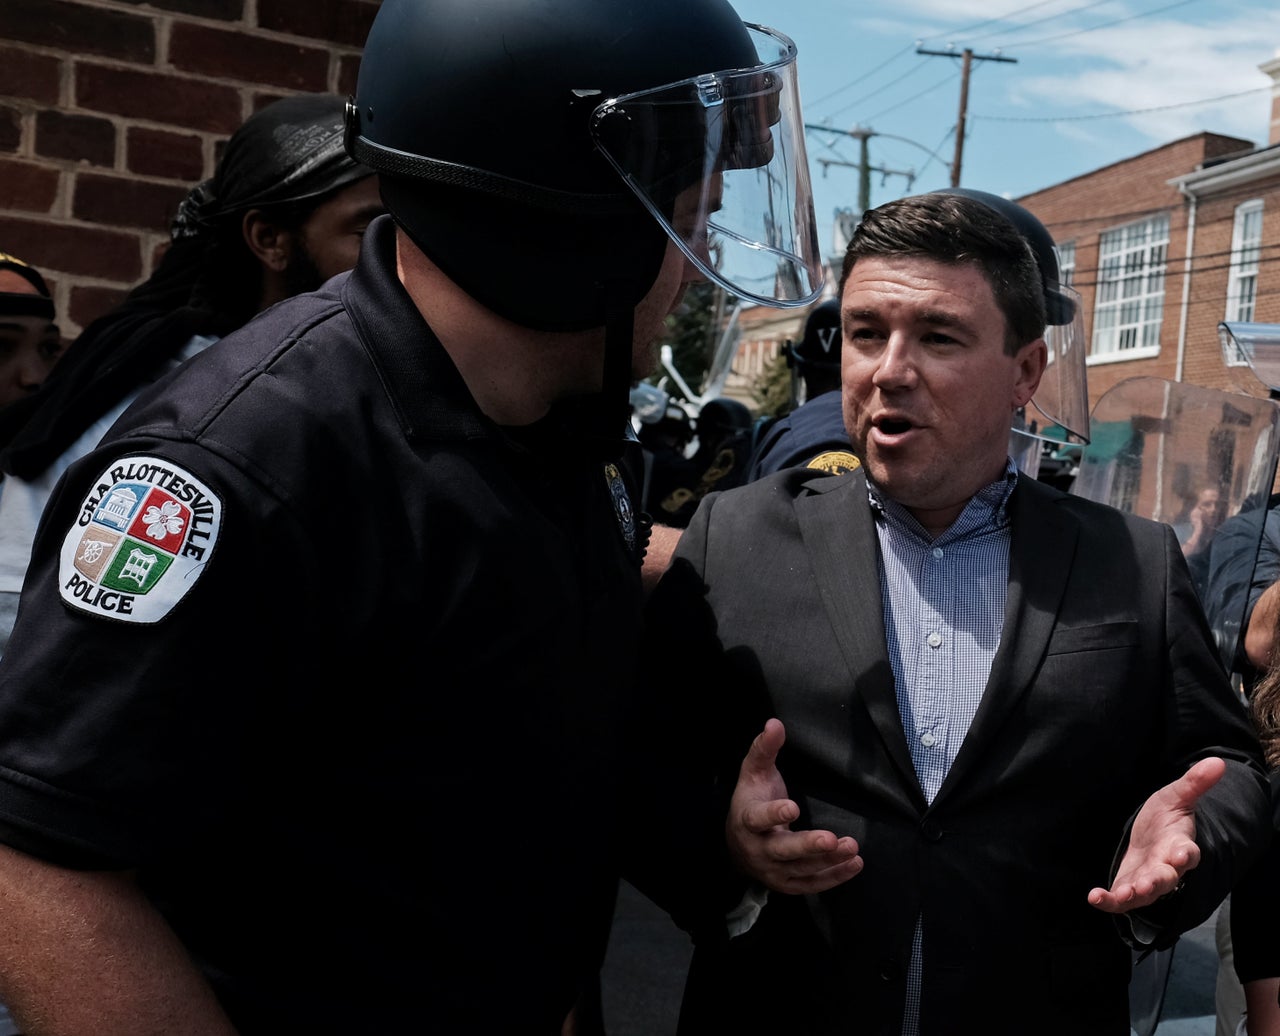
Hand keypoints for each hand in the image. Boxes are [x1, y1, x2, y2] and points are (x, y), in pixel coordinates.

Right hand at [726, 718, 862, 893]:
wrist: (737, 844)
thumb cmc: (751, 801)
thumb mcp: (753, 773)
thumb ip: (764, 749)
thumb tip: (775, 723)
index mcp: (747, 820)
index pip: (758, 818)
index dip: (774, 814)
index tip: (792, 807)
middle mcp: (758, 849)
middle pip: (783, 850)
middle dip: (808, 845)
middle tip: (831, 838)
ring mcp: (773, 870)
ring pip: (802, 869)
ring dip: (828, 860)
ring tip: (852, 847)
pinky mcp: (788, 884)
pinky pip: (812, 884)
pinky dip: (834, 876)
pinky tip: (854, 864)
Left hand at [1087, 756, 1224, 913]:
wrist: (1149, 836)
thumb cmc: (1165, 818)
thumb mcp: (1176, 796)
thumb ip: (1194, 783)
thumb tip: (1218, 762)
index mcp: (1180, 845)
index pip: (1188, 853)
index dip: (1185, 855)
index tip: (1182, 855)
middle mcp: (1166, 867)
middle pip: (1166, 878)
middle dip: (1157, 882)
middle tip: (1147, 885)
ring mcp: (1148, 881)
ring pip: (1145, 893)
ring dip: (1134, 895)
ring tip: (1122, 895)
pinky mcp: (1129, 887)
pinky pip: (1120, 899)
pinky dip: (1109, 901)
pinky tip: (1095, 898)